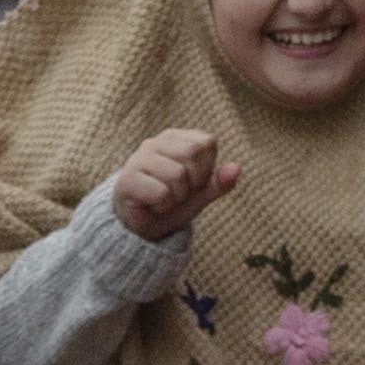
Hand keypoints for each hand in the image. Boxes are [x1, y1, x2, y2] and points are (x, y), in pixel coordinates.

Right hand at [113, 129, 238, 240]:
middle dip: (193, 181)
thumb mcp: (202, 192)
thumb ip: (220, 181)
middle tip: (179, 191)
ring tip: (166, 198)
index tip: (194, 181)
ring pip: (177, 175)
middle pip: (192, 153)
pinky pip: (161, 193)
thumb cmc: (174, 201)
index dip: (207, 167)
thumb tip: (237, 168)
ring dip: (177, 196)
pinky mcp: (127, 180)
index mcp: (176, 139)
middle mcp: (156, 143)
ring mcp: (138, 159)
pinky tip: (153, 205)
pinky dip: (163, 205)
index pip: (207, 142)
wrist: (143, 226)